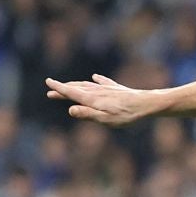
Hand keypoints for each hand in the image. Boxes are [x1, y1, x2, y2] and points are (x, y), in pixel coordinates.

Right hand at [45, 74, 165, 126]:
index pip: (72, 93)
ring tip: (68, 85)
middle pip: (77, 88)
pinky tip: (95, 77)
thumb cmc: (127, 115)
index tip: (48, 83)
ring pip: (88, 85)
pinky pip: (104, 82)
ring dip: (76, 85)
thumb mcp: (106, 119)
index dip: (59, 89)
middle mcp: (98, 91)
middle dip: (64, 88)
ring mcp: (108, 89)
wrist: (147, 104)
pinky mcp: (118, 89)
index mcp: (93, 99)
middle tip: (51, 89)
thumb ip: (88, 114)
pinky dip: (97, 80)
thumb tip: (70, 109)